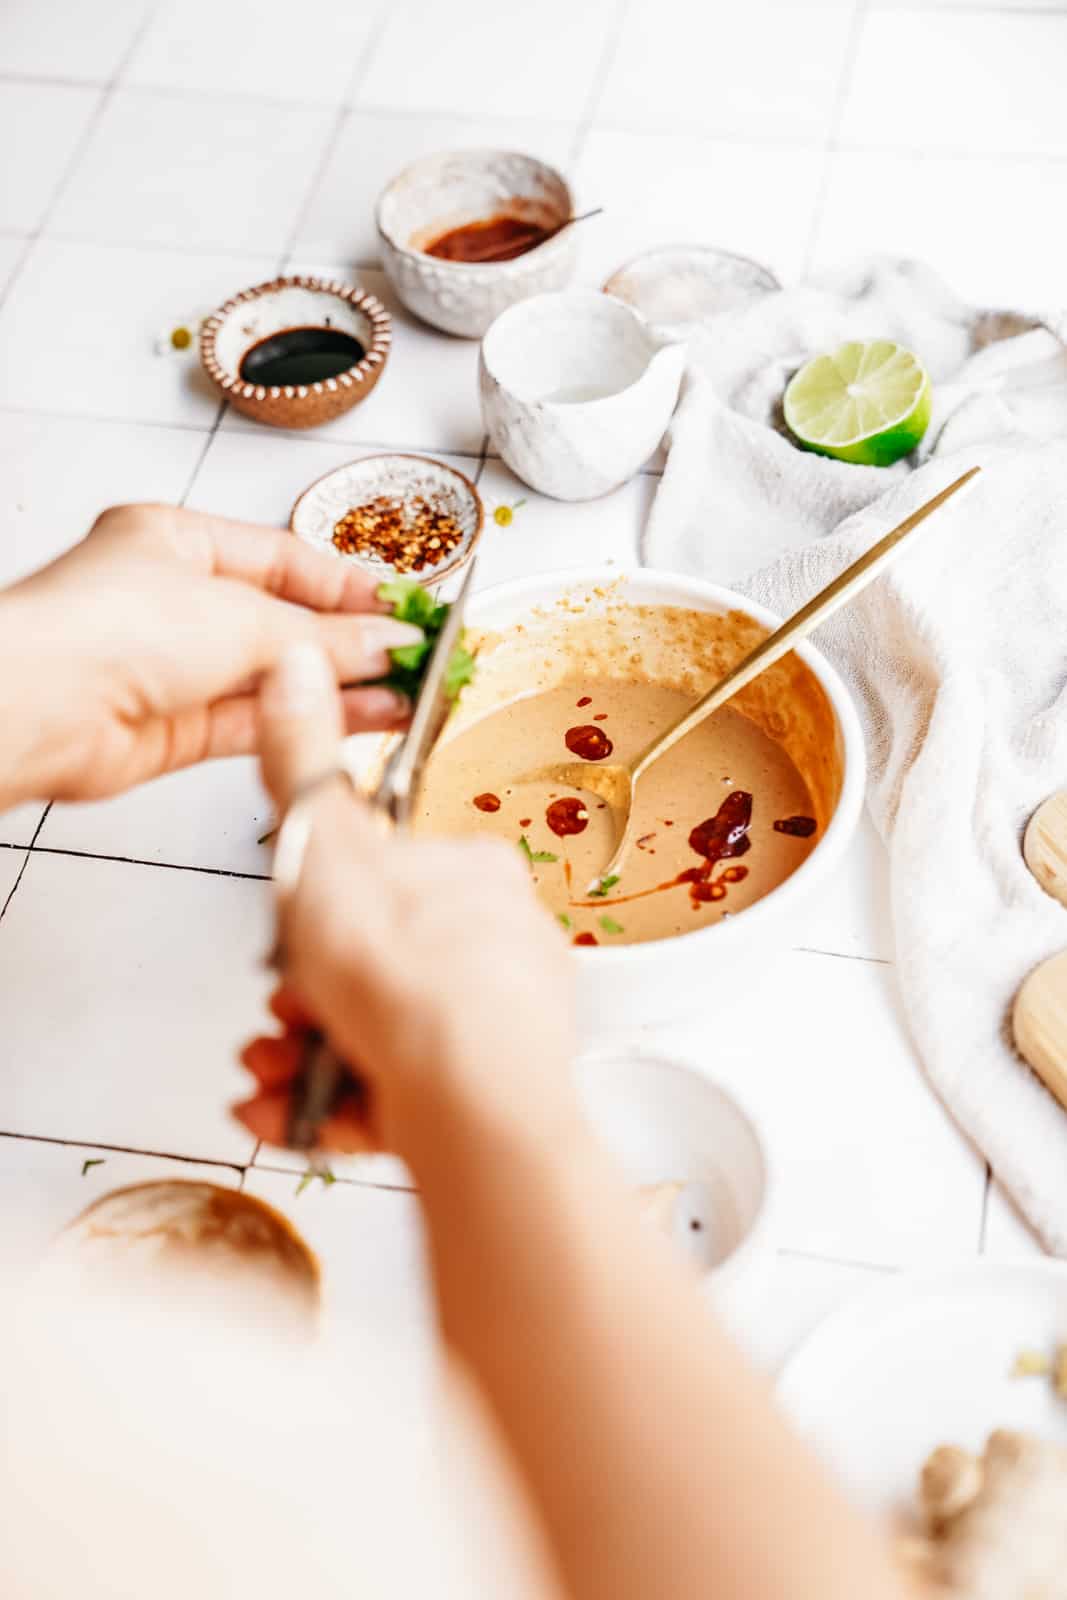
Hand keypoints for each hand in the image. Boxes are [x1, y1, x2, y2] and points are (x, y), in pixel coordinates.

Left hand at [0, 502, 420, 805]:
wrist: (41, 707)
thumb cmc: (107, 628)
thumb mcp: (244, 616)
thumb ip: (325, 638)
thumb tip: (388, 642)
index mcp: (173, 540)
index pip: (281, 557)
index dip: (347, 586)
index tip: (401, 609)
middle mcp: (171, 601)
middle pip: (283, 621)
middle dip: (351, 642)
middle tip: (414, 656)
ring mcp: (172, 668)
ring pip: (275, 677)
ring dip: (341, 687)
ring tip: (407, 693)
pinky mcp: (175, 730)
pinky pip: (260, 720)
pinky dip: (310, 719)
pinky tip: (366, 718)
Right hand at [235, 643, 577, 1168]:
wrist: (469, 1099)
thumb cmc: (410, 978)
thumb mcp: (329, 849)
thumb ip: (303, 764)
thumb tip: (297, 669)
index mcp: (470, 876)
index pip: (382, 877)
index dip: (317, 911)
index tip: (286, 936)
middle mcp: (495, 945)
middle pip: (375, 959)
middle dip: (307, 992)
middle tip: (280, 1009)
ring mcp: (493, 1024)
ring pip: (379, 1030)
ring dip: (307, 1050)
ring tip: (277, 1071)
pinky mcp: (482, 1093)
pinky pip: (394, 1092)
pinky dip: (335, 1101)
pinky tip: (292, 1109)